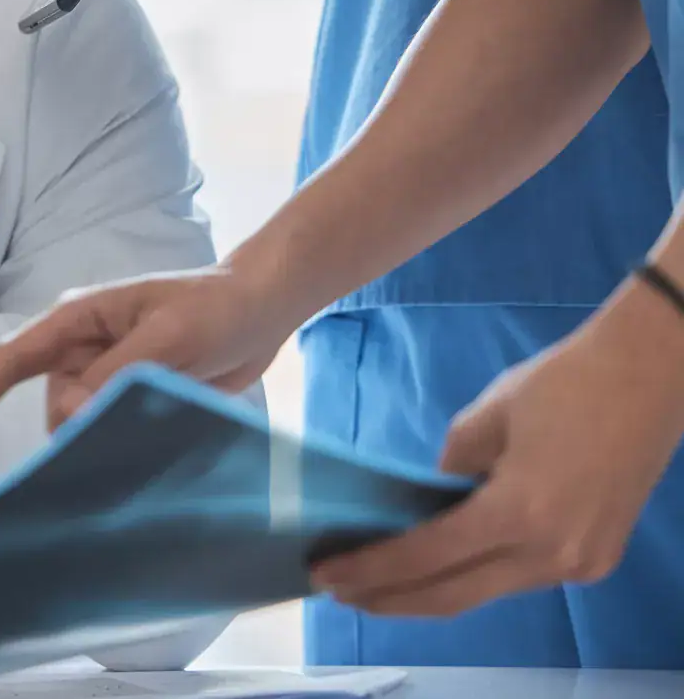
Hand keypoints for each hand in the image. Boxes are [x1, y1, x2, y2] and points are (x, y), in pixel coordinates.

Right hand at [0, 262, 300, 432]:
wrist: (262, 310)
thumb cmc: (214, 308)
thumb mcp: (168, 336)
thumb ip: (116, 374)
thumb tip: (71, 415)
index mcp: (78, 320)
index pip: (15, 356)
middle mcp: (82, 350)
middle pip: (55, 405)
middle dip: (80, 426)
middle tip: (137, 424)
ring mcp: (105, 375)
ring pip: (82, 425)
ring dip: (109, 436)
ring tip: (160, 425)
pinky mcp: (130, 398)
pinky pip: (110, 430)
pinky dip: (126, 442)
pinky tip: (158, 439)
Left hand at [311, 284, 683, 616]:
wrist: (652, 377)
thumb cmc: (564, 384)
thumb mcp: (485, 416)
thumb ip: (450, 466)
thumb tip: (431, 500)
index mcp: (520, 514)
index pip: (427, 555)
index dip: (372, 570)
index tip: (324, 575)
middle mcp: (552, 555)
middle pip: (455, 595)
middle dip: (391, 597)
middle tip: (338, 592)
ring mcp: (580, 564)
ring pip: (488, 590)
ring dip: (432, 588)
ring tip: (379, 581)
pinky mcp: (596, 558)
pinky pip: (520, 576)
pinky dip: (475, 572)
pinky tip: (441, 564)